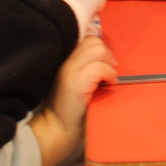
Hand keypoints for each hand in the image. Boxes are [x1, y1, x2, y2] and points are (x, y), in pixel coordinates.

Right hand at [31, 31, 117, 165]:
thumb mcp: (74, 78)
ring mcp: (69, 70)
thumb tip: (106, 56)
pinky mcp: (76, 83)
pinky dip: (109, 74)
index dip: (98, 46)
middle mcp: (64, 60)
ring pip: (97, 49)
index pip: (84, 38)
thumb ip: (83, 64)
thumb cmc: (69, 106)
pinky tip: (110, 84)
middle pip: (93, 41)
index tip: (104, 61)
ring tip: (108, 77)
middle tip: (108, 70)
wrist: (56, 127)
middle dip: (106, 54)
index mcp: (63, 57)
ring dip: (109, 63)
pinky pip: (100, 68)